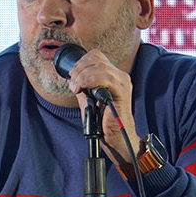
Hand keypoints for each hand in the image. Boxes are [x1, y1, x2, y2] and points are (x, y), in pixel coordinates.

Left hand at [65, 49, 140, 168]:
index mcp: (112, 76)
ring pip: (100, 66)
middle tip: (73, 85)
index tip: (72, 77)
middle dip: (79, 69)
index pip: (96, 56)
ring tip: (77, 88)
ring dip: (82, 76)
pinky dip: (90, 80)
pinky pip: (106, 77)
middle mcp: (120, 76)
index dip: (80, 63)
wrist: (117, 140)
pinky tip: (84, 89)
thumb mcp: (89, 101)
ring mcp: (122, 83)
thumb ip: (83, 89)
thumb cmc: (104, 124)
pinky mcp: (122, 92)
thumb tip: (73, 79)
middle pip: (96, 58)